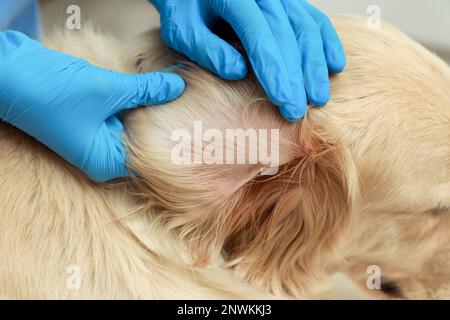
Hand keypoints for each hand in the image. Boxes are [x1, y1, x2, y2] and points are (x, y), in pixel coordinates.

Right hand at [0, 31, 184, 181]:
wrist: (8, 73)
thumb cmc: (52, 92)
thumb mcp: (108, 90)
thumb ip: (146, 89)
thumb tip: (178, 86)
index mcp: (105, 160)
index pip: (150, 160)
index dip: (174, 143)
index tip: (199, 131)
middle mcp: (101, 154)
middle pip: (143, 142)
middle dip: (165, 124)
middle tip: (196, 112)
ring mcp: (94, 137)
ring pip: (132, 124)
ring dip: (150, 108)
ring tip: (180, 96)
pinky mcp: (89, 118)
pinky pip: (120, 112)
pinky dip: (133, 100)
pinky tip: (153, 87)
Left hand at [150, 0, 345, 120]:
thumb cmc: (186, 11)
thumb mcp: (183, 30)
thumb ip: (207, 49)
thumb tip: (238, 71)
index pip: (260, 38)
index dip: (274, 72)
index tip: (283, 102)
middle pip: (288, 36)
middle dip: (296, 77)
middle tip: (299, 112)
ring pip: (307, 28)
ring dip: (316, 65)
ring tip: (319, 98)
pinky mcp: (290, 1)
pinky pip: (315, 19)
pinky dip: (327, 42)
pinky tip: (335, 66)